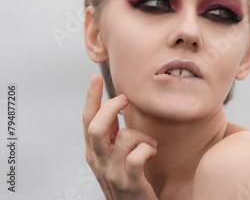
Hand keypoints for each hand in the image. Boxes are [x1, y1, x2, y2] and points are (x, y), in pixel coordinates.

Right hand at [83, 74, 158, 199]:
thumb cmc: (127, 179)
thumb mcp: (113, 155)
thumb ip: (112, 133)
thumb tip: (116, 104)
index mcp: (95, 151)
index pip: (87, 120)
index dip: (90, 98)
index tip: (95, 78)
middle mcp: (99, 161)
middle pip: (96, 126)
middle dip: (111, 107)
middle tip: (126, 100)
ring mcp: (112, 172)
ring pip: (123, 137)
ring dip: (142, 135)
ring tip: (150, 142)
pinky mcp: (129, 181)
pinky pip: (137, 156)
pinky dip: (148, 149)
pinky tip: (152, 152)